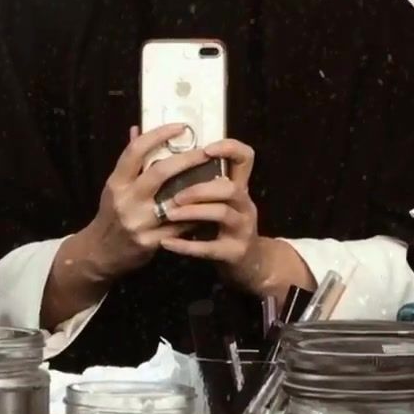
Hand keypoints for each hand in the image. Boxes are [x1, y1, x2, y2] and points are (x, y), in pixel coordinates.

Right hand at [88, 124, 209, 279]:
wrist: (100, 252)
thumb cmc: (111, 213)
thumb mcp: (115, 185)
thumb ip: (129, 160)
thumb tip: (138, 128)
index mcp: (117, 182)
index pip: (136, 151)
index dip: (159, 135)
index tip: (181, 127)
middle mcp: (126, 200)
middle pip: (160, 172)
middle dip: (187, 159)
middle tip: (207, 150)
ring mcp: (138, 222)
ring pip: (175, 202)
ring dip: (198, 190)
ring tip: (216, 177)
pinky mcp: (149, 242)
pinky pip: (180, 227)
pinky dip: (195, 216)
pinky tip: (209, 207)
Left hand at [157, 138, 265, 292]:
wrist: (248, 264)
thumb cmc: (223, 226)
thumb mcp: (218, 200)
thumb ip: (200, 179)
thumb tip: (164, 157)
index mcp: (239, 187)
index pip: (245, 157)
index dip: (229, 148)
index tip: (205, 149)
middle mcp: (244, 204)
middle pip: (230, 187)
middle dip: (201, 189)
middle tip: (176, 195)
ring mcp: (243, 229)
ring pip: (222, 213)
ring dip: (193, 212)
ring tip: (169, 214)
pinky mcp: (235, 253)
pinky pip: (210, 248)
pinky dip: (186, 246)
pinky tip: (166, 242)